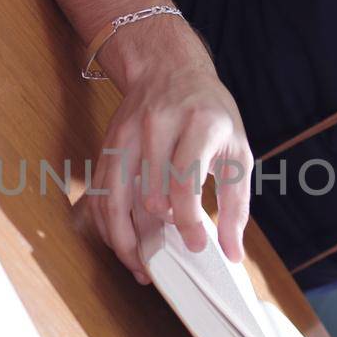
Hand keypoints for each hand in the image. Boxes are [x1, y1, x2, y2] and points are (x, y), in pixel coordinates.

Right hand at [84, 45, 252, 281]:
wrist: (169, 69)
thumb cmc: (209, 113)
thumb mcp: (236, 150)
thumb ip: (236, 205)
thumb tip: (233, 254)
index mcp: (198, 124)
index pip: (185, 182)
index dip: (188, 221)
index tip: (196, 245)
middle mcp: (158, 126)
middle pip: (147, 195)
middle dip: (155, 236)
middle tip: (168, 260)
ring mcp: (127, 135)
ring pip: (114, 199)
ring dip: (123, 240)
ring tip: (140, 267)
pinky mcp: (108, 146)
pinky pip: (100, 194)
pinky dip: (107, 225)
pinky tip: (124, 244)